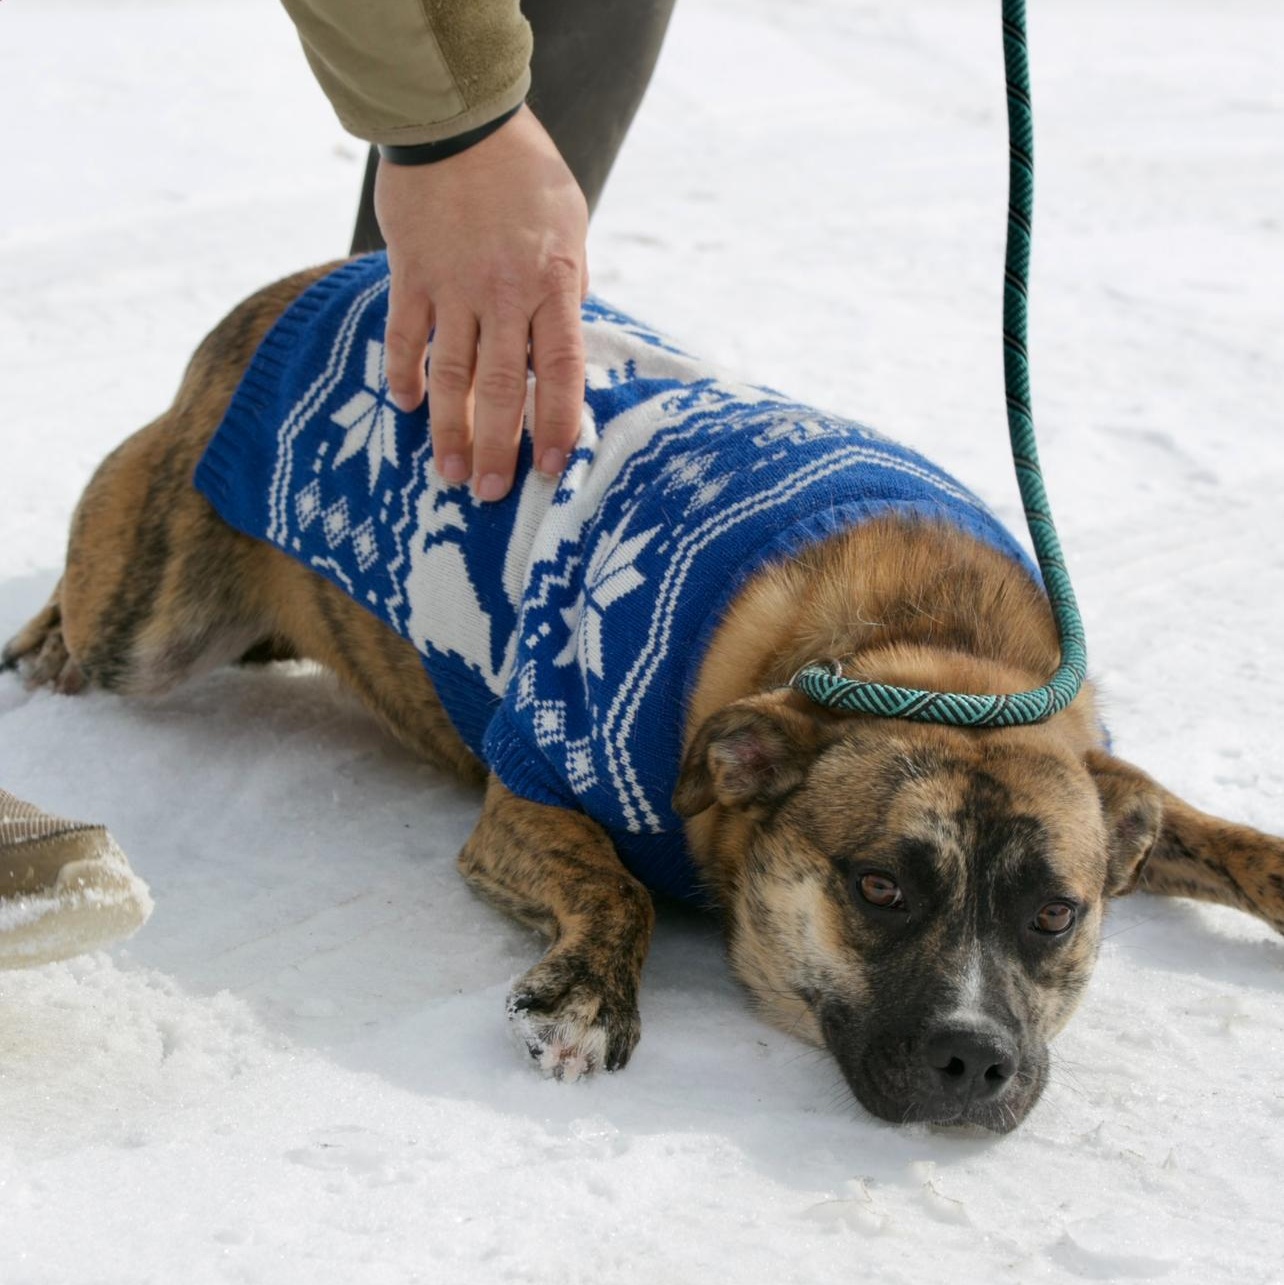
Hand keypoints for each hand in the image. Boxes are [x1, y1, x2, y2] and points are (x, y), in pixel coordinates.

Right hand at [374, 105, 588, 501]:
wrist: (460, 120)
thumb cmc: (526, 176)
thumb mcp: (570, 229)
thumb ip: (567, 290)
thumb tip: (561, 346)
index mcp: (551, 286)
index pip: (560, 373)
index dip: (556, 426)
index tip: (551, 469)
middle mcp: (502, 295)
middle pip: (503, 388)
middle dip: (499, 447)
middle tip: (493, 493)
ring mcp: (452, 287)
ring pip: (451, 375)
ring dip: (449, 430)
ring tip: (450, 473)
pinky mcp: (410, 274)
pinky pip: (404, 336)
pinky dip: (403, 373)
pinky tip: (404, 405)